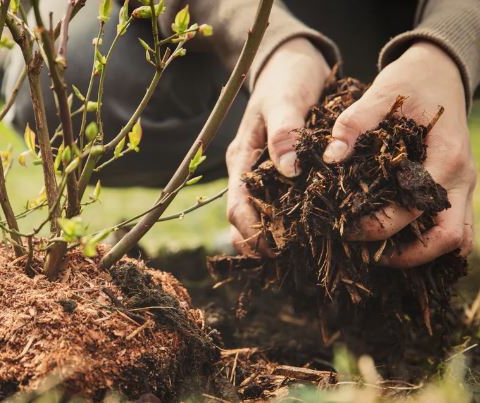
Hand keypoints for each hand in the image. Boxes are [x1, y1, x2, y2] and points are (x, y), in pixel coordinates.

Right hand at [226, 38, 329, 254]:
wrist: (292, 62)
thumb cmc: (287, 78)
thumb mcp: (286, 100)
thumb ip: (285, 132)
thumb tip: (288, 171)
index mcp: (242, 157)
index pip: (237, 205)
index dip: (250, 232)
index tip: (274, 249)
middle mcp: (249, 170)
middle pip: (244, 218)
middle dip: (259, 242)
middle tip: (287, 261)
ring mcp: (263, 171)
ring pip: (260, 214)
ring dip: (272, 235)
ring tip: (297, 254)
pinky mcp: (280, 170)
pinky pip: (279, 202)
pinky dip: (287, 220)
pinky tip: (308, 231)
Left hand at [322, 41, 475, 267]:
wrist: (440, 71)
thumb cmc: (411, 83)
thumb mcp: (381, 94)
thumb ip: (354, 123)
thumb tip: (331, 157)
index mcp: (446, 157)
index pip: (415, 209)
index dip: (379, 226)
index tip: (345, 229)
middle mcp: (460, 179)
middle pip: (448, 238)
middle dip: (407, 255)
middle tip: (365, 255)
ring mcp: (462, 186)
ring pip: (455, 239)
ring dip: (421, 253)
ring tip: (379, 255)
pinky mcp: (454, 188)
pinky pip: (452, 227)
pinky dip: (428, 242)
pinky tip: (395, 242)